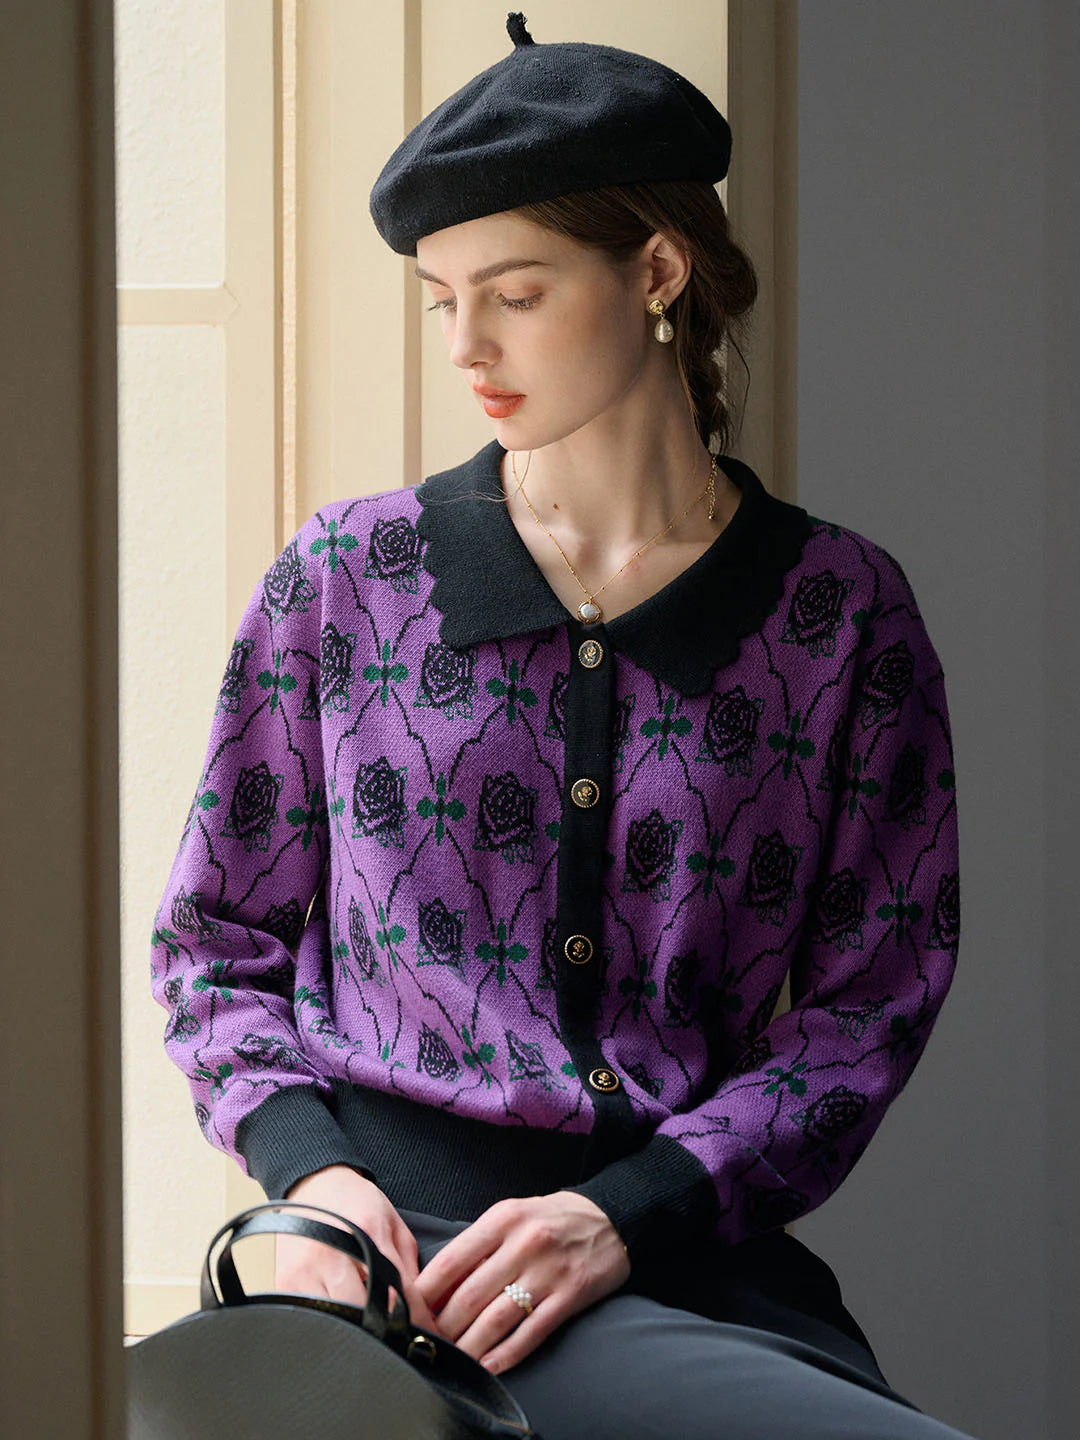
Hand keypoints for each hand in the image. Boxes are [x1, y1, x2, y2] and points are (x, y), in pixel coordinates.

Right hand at [277, 1164, 442, 1335]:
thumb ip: (408, 1265)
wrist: (315, 1184)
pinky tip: (341, 1319)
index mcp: (367, 1233)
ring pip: (337, 1321)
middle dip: (384, 1329)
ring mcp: (304, 1270)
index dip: (414, 1319)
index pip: (397, 1291)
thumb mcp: (392, 1224)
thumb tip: (421, 1311)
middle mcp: (333, 1252)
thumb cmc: (357, 1203)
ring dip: (355, 1331)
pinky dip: (329, 1324)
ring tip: (368, 1331)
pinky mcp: (285, 1285)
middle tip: (395, 1337)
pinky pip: (311, 1318)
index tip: (424, 1337)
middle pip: (364, 1312)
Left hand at [413, 1191, 630, 1376]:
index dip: (425, 1292)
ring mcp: (548, 1271)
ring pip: (497, 1318)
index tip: (409, 1311)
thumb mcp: (512, 1216)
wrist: (611, 1217)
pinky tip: (489, 1365)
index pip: (452, 1260)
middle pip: (470, 1295)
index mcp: (502, 1219)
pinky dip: (506, 1353)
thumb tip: (438, 1286)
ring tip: (453, 1360)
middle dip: (443, 1326)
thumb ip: (480, 1246)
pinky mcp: (570, 1295)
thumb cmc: (551, 1218)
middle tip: (426, 1343)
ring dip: (470, 1346)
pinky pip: (532, 1332)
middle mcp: (523, 1243)